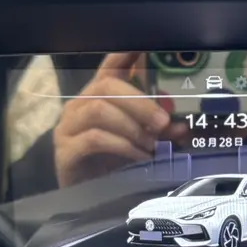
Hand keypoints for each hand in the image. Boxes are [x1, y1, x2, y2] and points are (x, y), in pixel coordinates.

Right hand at [54, 52, 170, 187]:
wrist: (85, 200)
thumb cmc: (112, 165)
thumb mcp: (140, 142)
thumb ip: (158, 130)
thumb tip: (180, 125)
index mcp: (98, 96)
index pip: (111, 65)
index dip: (127, 53)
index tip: (146, 47)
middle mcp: (79, 105)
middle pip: (106, 86)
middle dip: (140, 102)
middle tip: (163, 122)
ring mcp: (68, 127)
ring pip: (99, 110)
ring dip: (131, 126)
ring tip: (150, 145)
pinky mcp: (66, 150)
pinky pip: (94, 138)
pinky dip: (121, 146)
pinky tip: (138, 157)